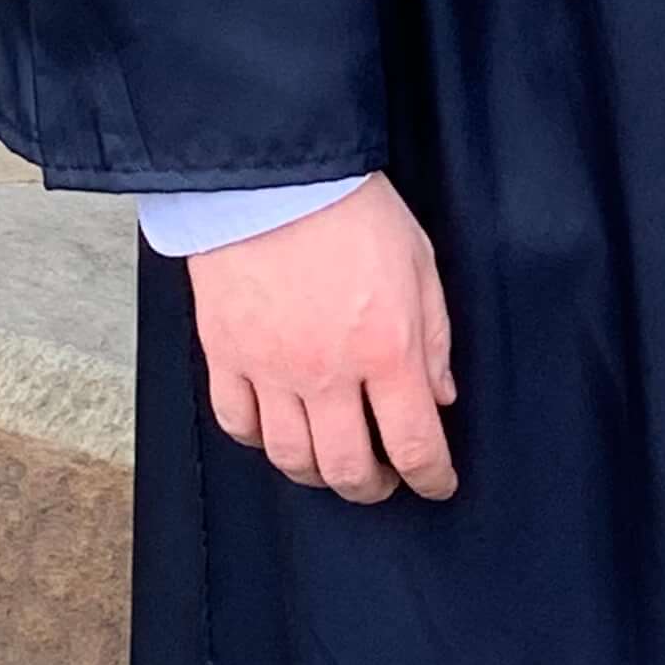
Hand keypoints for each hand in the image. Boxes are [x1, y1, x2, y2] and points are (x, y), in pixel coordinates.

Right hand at [188, 174, 457, 504]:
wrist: (272, 177)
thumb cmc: (351, 209)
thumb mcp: (420, 264)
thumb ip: (434, 338)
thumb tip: (440, 395)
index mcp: (385, 349)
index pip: (414, 442)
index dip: (431, 477)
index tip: (437, 484)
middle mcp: (327, 372)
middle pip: (347, 467)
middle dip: (373, 488)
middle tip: (384, 481)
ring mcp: (269, 369)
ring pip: (290, 457)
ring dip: (318, 474)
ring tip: (334, 465)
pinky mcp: (224, 355)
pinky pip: (237, 423)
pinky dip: (260, 440)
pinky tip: (278, 433)